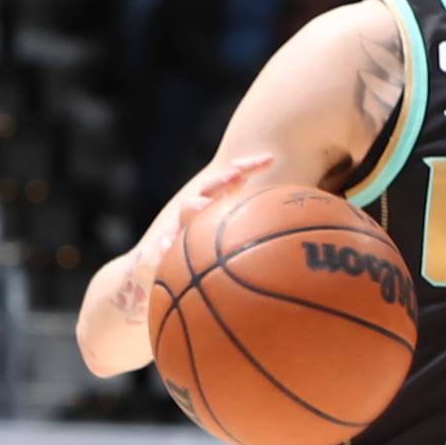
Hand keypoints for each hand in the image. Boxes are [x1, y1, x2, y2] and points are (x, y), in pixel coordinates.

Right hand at [104, 149, 273, 327]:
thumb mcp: (224, 259)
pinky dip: (159, 251)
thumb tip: (301, 253)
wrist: (144, 285)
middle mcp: (190, 218)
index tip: (269, 159)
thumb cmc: (196, 272)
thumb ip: (250, 247)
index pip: (231, 183)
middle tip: (236, 175)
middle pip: (206, 191)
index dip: (248, 169)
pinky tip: (165, 248)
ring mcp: (169, 236)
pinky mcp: (148, 259)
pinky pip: (153, 255)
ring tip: (201, 206)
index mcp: (210, 212)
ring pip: (182, 217)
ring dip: (192, 210)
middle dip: (221, 181)